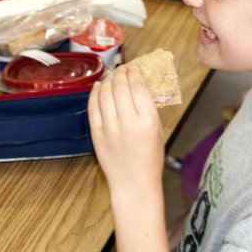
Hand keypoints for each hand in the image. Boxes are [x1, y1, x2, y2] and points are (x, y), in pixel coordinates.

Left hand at [88, 66, 163, 193]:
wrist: (134, 183)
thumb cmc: (150, 159)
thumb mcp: (158, 131)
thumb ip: (148, 108)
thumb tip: (138, 86)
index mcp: (148, 121)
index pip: (138, 87)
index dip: (135, 73)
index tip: (135, 68)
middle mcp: (128, 122)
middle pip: (120, 87)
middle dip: (121, 73)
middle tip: (122, 69)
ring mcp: (110, 128)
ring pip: (105, 93)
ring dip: (108, 80)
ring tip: (111, 76)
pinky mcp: (97, 134)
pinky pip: (93, 107)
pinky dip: (95, 93)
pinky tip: (98, 86)